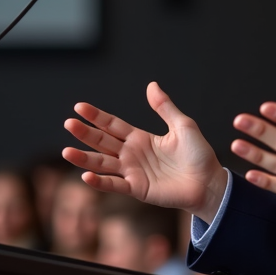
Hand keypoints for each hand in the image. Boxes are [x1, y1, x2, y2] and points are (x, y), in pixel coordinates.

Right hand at [62, 82, 227, 223]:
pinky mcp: (137, 189)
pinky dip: (99, 182)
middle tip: (68, 123)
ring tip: (66, 151)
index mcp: (141, 138)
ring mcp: (133, 172)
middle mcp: (132, 154)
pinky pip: (114, 185)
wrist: (209, 181)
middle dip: (85, 133)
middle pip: (102, 142)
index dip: (96, 116)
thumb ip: (165, 107)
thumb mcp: (183, 125)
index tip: (79, 107)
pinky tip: (85, 176)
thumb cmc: (199, 154)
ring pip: (102, 164)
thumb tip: (151, 85)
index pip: (112, 125)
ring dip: (84, 158)